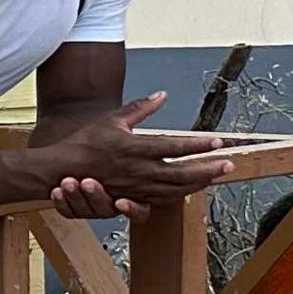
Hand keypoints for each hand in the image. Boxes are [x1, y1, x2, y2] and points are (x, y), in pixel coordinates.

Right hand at [36, 93, 230, 219]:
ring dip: (199, 182)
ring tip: (215, 175)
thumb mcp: (112, 119)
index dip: (198, 145)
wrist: (63, 169)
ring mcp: (136, 186)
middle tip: (229, 164)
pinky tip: (191, 188)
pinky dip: (181, 193)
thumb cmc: (86, 142)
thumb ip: (140, 108)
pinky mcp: (132, 196)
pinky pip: (162, 198)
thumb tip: (162, 95)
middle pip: (182, 172)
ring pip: (175, 188)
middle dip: (208, 168)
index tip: (218, 141)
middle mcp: (138, 169)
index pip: (174, 146)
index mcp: (134, 147)